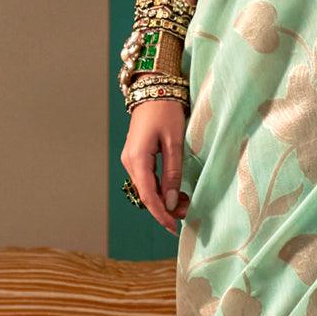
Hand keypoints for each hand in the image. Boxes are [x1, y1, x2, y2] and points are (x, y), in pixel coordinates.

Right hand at [120, 99, 191, 235]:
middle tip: (187, 213)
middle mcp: (129, 161)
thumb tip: (169, 202)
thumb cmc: (166, 111)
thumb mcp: (174, 142)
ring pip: (146, 187)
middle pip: (145, 194)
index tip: (174, 228)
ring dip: (163, 198)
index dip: (161, 215)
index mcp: (137, 159)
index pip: (148, 196)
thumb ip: (172, 173)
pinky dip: (160, 187)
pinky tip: (174, 190)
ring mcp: (130, 158)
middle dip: (165, 208)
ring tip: (184, 201)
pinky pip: (146, 178)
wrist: (154, 88)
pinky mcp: (136, 155)